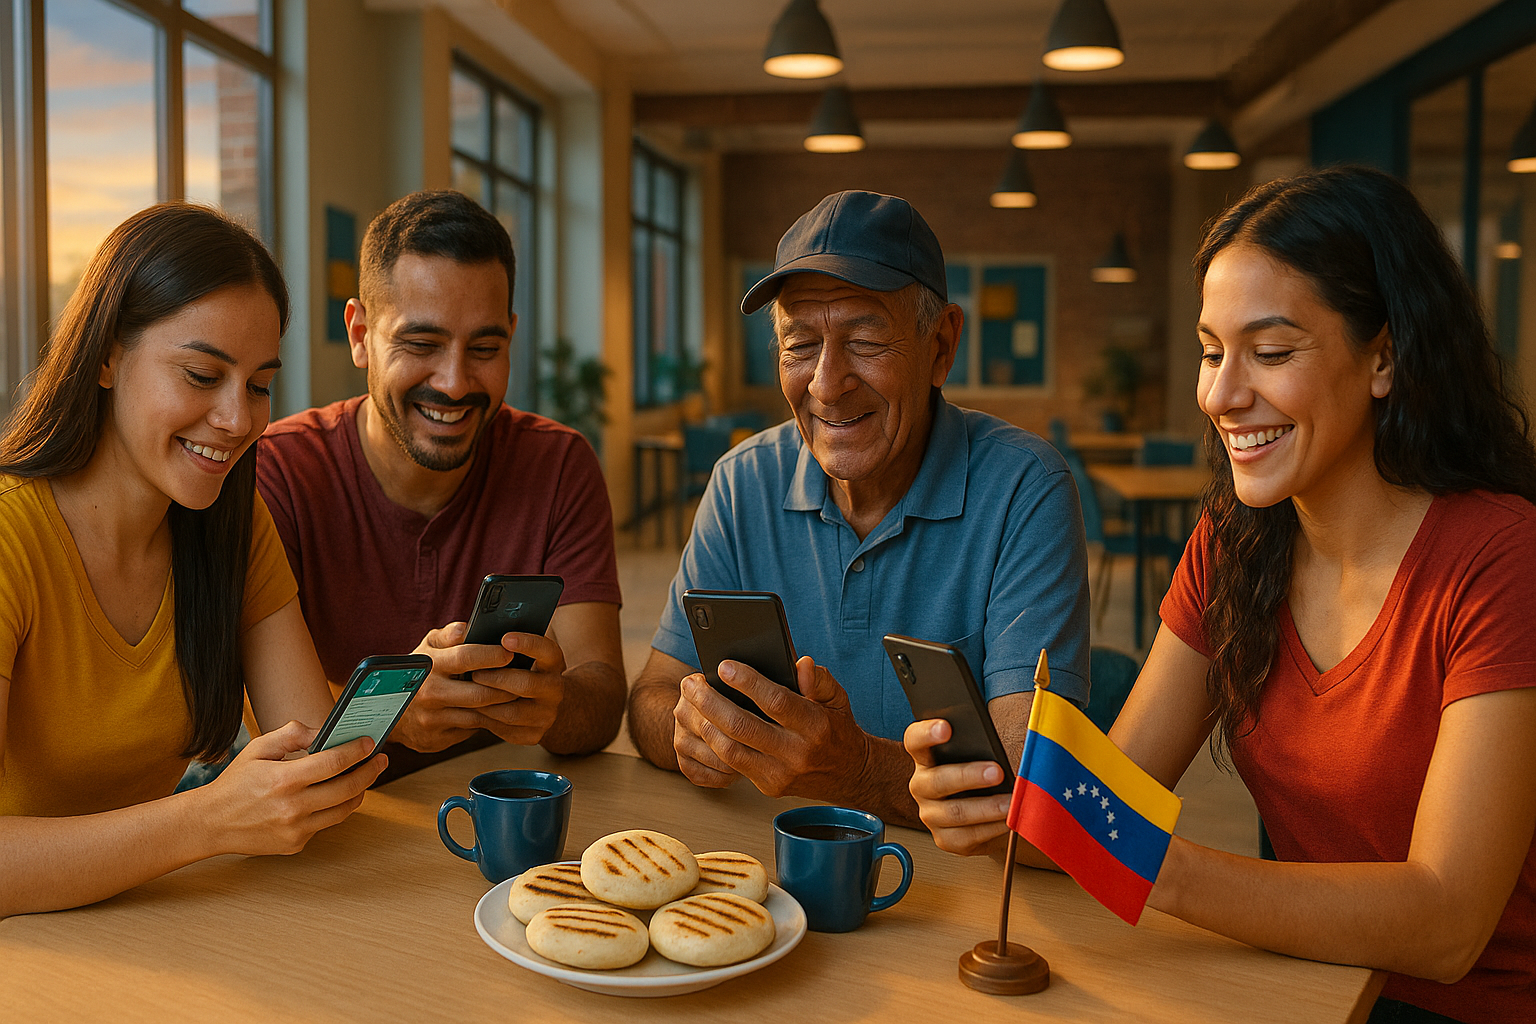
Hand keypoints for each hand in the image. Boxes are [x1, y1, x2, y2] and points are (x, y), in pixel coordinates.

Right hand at [199, 720, 386, 855]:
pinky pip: (326, 824)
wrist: (211, 823)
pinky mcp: (296, 844)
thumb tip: (324, 731)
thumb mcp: (258, 748)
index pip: (333, 762)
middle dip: (370, 771)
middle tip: (380, 760)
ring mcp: (295, 830)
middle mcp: (292, 807)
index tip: (370, 743)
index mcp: (283, 780)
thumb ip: (292, 734)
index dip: (357, 751)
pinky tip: (336, 795)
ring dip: (359, 792)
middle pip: (347, 789)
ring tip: (364, 776)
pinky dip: (334, 808)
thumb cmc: (236, 782)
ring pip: (343, 810)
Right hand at [395, 623, 567, 751]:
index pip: (465, 657)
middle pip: (480, 692)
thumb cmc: (420, 672)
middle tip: (524, 679)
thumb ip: (448, 635)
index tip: (511, 652)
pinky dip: (489, 721)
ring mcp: (432, 719)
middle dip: (506, 686)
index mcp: (428, 665)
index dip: (492, 655)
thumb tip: (466, 628)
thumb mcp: (427, 648)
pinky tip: (500, 712)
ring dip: (502, 706)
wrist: (391, 711)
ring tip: (518, 695)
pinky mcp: (437, 739)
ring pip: (479, 714)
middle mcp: (429, 693)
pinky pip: (471, 730)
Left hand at [673, 656, 872, 799]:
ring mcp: (780, 774)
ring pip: (730, 750)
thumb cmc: (836, 728)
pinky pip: (731, 765)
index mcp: (815, 725)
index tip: (724, 666)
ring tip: (690, 700)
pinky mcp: (768, 786)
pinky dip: (712, 743)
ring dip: (704, 723)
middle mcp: (797, 753)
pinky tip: (701, 724)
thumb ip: (818, 678)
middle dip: (711, 703)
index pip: (776, 702)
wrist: (848, 774)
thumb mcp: (837, 698)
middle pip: (743, 727)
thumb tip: (799, 664)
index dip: (748, 683)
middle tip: (692, 683)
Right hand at [904, 718, 1012, 857]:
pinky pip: (966, 836)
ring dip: (986, 807)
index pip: (915, 740)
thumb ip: (984, 744)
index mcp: (927, 757)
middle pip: (937, 780)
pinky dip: (990, 829)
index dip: (927, 733)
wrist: (993, 811)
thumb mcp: (984, 754)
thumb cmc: (987, 776)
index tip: (946, 728)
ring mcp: (931, 814)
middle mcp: (923, 785)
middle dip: (969, 776)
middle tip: (997, 772)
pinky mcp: (946, 839)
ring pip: (955, 812)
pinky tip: (1008, 821)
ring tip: (1010, 802)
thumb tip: (1002, 741)